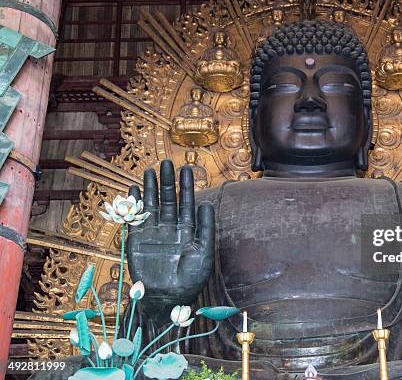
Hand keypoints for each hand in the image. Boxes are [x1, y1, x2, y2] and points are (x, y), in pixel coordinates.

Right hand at [127, 160, 213, 324]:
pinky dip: (134, 205)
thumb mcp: (204, 253)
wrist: (168, 299)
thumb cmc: (190, 280)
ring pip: (152, 205)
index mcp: (188, 231)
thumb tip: (206, 204)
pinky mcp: (137, 241)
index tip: (187, 169)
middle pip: (168, 200)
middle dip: (168, 182)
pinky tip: (135, 190)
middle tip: (167, 162)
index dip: (187, 187)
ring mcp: (153, 234)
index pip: (187, 203)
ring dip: (151, 188)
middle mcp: (170, 229)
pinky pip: (136, 219)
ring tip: (151, 170)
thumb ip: (205, 229)